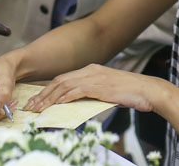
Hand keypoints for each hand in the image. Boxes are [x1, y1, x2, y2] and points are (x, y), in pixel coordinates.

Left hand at [23, 64, 165, 114]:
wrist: (148, 90)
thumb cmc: (131, 93)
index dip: (47, 89)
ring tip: (38, 108)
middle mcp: (90, 70)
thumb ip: (91, 94)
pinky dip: (64, 97)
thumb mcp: (107, 91)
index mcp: (91, 70)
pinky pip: (77, 91)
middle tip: (31, 106)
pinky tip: (56, 105)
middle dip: (42, 94)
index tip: (36, 100)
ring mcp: (95, 77)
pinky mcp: (100, 86)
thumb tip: (76, 104)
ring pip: (64, 86)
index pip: (63, 78)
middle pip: (59, 80)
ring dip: (49, 98)